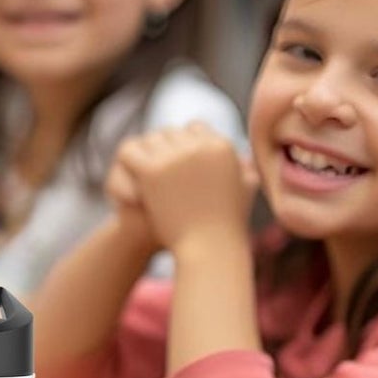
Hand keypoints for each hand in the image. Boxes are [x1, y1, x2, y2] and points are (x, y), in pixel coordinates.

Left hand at [108, 123, 256, 253]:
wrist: (210, 250)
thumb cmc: (228, 226)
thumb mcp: (245, 192)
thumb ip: (246, 171)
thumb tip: (246, 158)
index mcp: (223, 146)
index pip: (197, 128)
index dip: (188, 145)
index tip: (182, 165)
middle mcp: (200, 145)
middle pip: (173, 133)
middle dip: (167, 150)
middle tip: (159, 172)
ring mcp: (175, 156)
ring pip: (152, 140)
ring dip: (149, 155)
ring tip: (147, 176)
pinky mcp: (152, 170)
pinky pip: (131, 153)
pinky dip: (130, 164)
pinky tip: (136, 182)